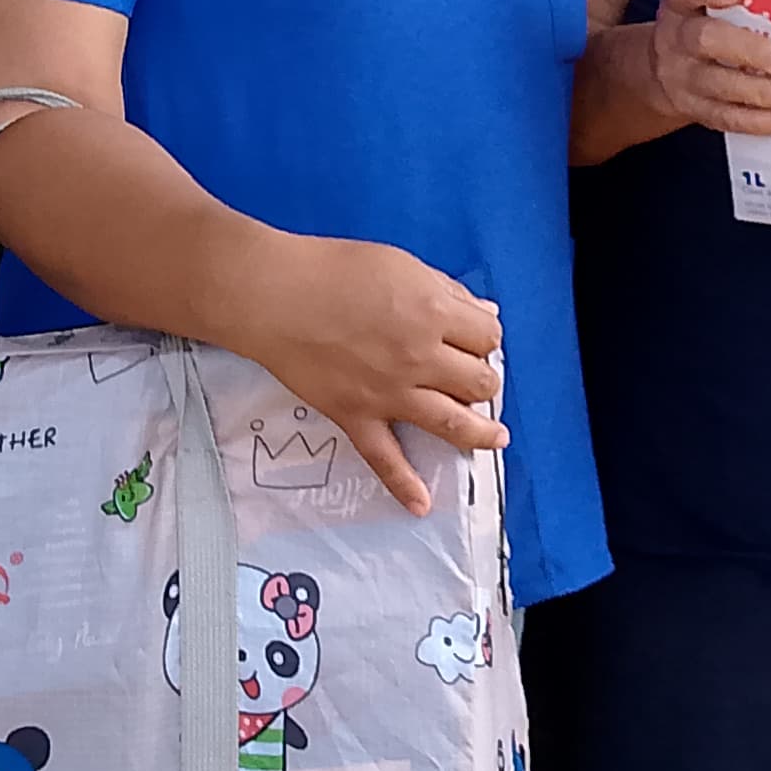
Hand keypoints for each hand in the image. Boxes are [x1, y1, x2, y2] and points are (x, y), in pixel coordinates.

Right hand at [228, 235, 507, 514]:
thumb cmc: (335, 270)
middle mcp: (421, 358)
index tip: (476, 339)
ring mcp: (390, 393)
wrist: (275, 296)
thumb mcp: (402, 265)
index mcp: (434, 315)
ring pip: (452, 422)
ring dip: (479, 433)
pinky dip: (404, 485)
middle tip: (474, 379)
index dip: (486, 337)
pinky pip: (385, 458)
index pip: (487, 337)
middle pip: (478, 381)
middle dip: (484, 380)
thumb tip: (484, 314)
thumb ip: (447, 292)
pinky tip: (421, 505)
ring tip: (494, 437)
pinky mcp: (357, 416)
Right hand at [642, 0, 770, 135]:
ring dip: (760, 93)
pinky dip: (756, 121)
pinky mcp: (694, 108)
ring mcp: (682, 76)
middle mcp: (677, 37)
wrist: (663, 72)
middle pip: (706, 40)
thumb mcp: (710, 5)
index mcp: (682, 3)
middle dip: (749, 50)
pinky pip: (724, 116)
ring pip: (718, 84)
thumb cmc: (707, 28)